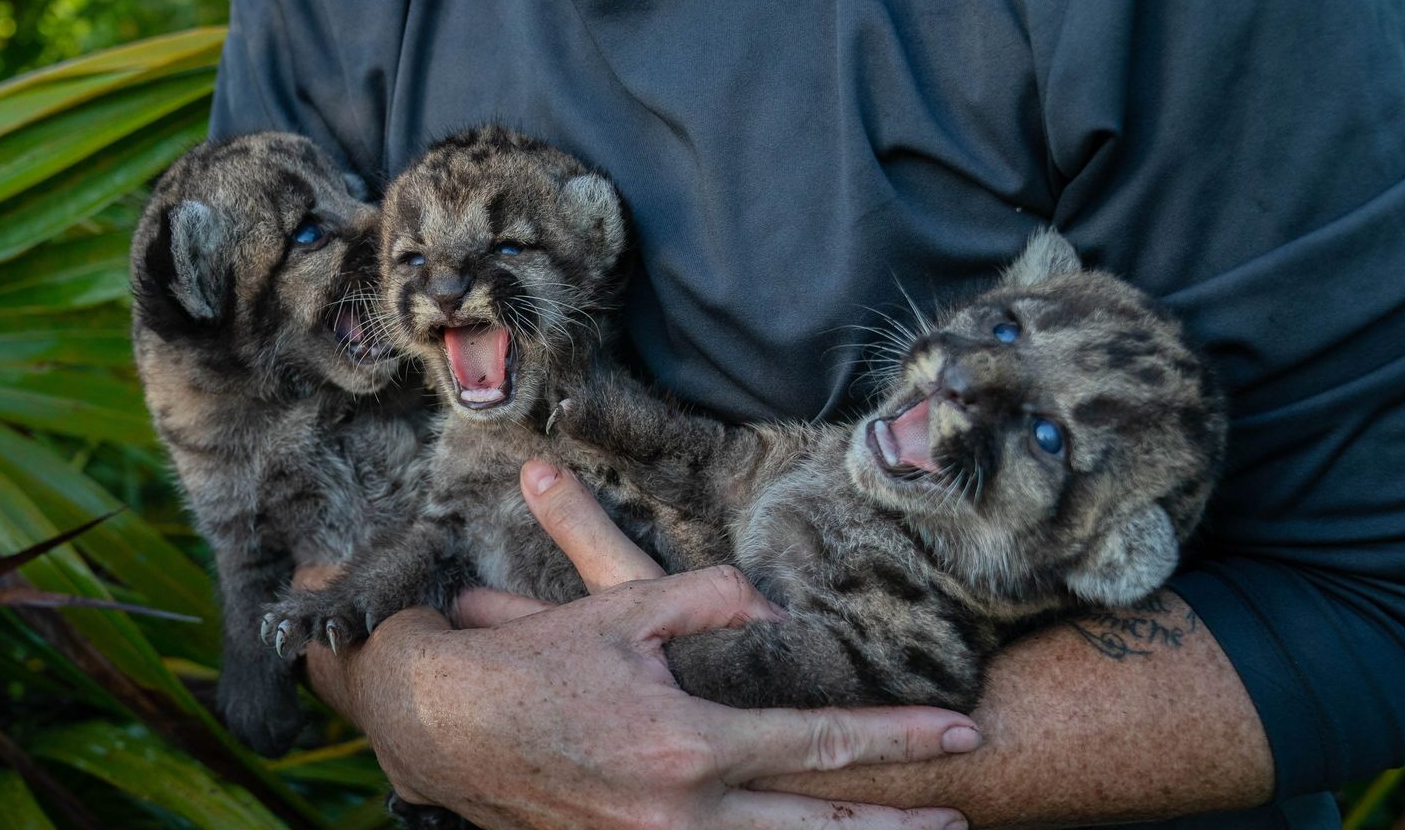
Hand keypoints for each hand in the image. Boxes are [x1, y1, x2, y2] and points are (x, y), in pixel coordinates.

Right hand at [299, 460, 978, 828]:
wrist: (443, 724)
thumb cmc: (535, 662)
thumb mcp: (622, 607)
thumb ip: (709, 598)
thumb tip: (776, 608)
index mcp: (688, 744)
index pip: (818, 742)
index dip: (898, 738)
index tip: (960, 732)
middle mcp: (680, 811)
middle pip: (816, 827)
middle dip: (897, 823)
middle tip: (961, 817)